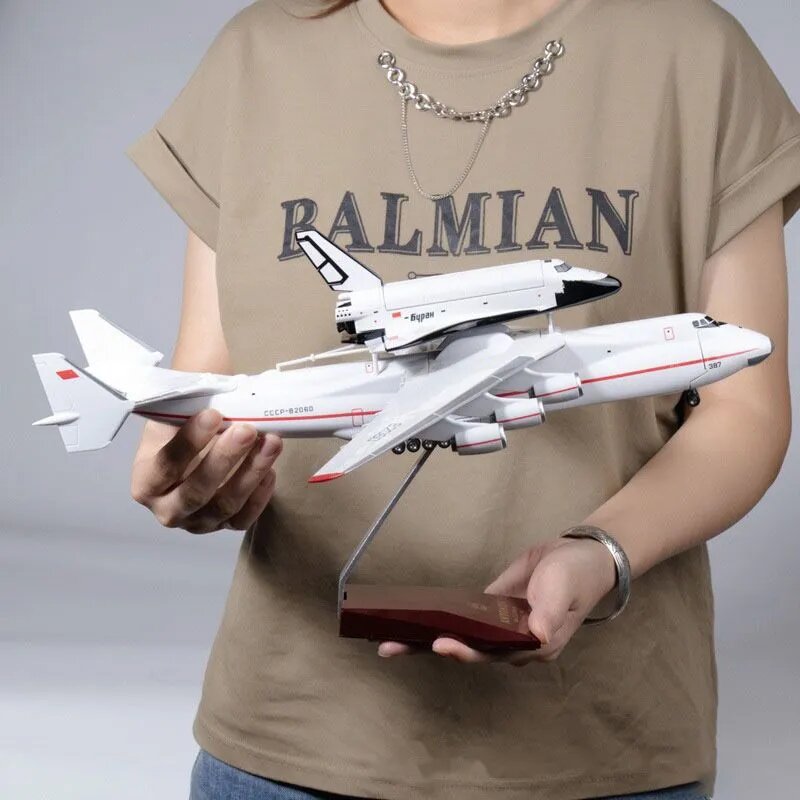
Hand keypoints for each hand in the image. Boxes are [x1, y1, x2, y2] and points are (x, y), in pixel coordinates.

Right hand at [131, 408, 281, 532]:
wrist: (205, 437)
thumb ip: (188, 394)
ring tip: (271, 442)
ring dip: (251, 473)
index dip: (189, 442)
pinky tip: (270, 469)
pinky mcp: (225, 524)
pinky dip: (260, 496)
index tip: (213, 415)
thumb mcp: (179, 406)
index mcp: (146, 479)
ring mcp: (197, 521)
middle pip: (195, 493)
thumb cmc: (189, 422)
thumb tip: (210, 373)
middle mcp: (167, 507)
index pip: (166, 465)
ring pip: (225, 506)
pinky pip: (244, 519)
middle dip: (224, 460)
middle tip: (246, 430)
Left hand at [378, 536, 616, 665]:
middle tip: (392, 646)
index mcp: (531, 646)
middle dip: (431, 648)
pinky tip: (415, 619)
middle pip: (467, 649)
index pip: (491, 653)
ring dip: (426, 637)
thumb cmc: (575, 576)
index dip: (465, 650)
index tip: (441, 644)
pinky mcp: (491, 608)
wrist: (577, 555)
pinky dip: (440, 618)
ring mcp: (499, 627)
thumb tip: (538, 634)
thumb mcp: (562, 590)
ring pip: (460, 635)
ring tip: (390, 639)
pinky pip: (462, 617)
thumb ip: (551, 613)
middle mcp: (511, 643)